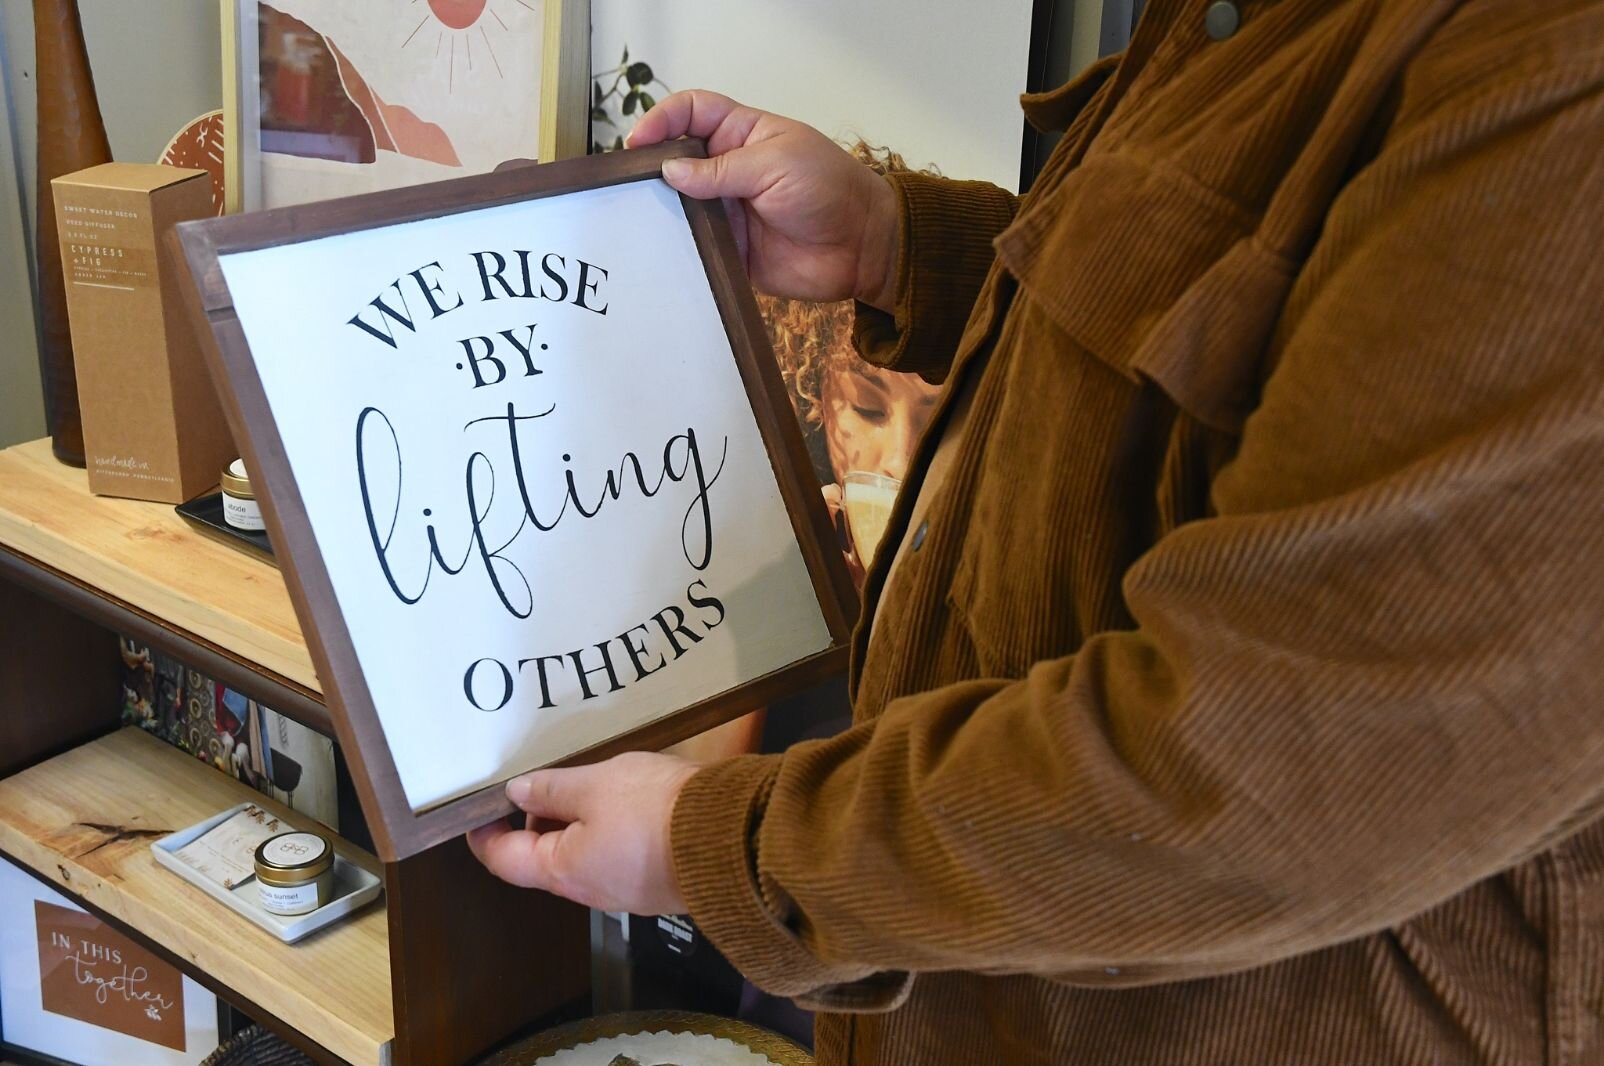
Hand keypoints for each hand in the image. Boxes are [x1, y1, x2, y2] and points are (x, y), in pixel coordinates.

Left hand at [466, 751, 699, 913]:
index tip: (480, 806)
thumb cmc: (652, 809)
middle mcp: (589, 890)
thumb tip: (516, 794)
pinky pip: (616, 855)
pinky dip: (607, 828)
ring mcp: (625, 890)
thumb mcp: (594, 785)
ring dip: (575, 821)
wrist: (729, 837)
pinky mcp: (655, 882)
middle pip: (544, 858)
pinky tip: (626, 798)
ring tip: (590, 781)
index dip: (485, 832)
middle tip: (544, 779)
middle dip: (536, 820)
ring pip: (582, 855)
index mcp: (562, 871)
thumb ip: (551, 789)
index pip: (504, 859)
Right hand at [629, 90, 900, 312]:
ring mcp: (727, 211)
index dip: (663, 120)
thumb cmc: (829, 189)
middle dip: (651, 169)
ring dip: (661, 213)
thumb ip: (721, 170)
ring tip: (638, 220)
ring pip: (680, 207)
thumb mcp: (776, 164)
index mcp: (742, 134)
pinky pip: (696, 249)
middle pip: (676, 160)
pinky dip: (679, 251)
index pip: (692, 113)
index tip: (639, 141)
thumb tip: (669, 170)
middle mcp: (729, 170)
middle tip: (629, 185)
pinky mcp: (730, 250)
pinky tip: (662, 253)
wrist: (862, 247)